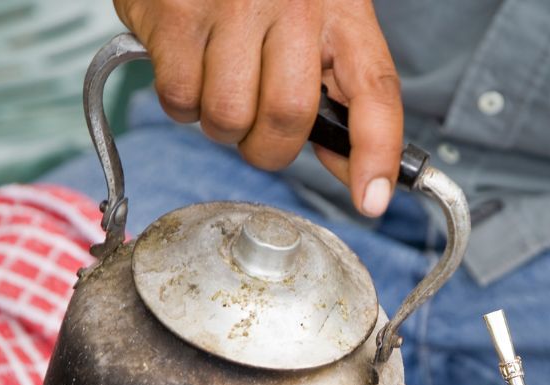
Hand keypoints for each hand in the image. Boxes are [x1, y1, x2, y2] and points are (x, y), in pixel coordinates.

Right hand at [115, 0, 402, 215]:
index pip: (374, 90)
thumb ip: (339, 93)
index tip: (373, 201)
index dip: (376, 153)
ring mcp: (229, 5)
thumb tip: (358, 175)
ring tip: (221, 83)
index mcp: (341, 8)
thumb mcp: (321, 19)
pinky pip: (178, 99)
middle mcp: (292, 3)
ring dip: (221, 125)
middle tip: (258, 128)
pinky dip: (181, 101)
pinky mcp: (173, 13)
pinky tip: (188, 62)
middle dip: (269, 147)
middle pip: (286, 119)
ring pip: (226, 118)